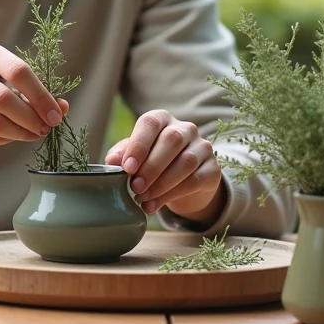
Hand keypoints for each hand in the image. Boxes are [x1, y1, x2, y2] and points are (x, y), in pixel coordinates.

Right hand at [0, 41, 67, 144]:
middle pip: (5, 101)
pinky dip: (4, 139)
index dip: (41, 96)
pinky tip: (11, 134)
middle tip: (46, 128)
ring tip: (34, 134)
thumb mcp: (5, 72)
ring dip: (20, 133)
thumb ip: (34, 88)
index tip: (56, 114)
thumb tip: (62, 108)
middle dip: (31, 119)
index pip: (19, 72)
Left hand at [104, 110, 224, 220]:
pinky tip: (156, 204)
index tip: (127, 168)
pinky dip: (173, 194)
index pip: (150, 123)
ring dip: (162, 183)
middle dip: (151, 167)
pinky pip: (196, 180)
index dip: (139, 145)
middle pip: (171, 141)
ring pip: (186, 162)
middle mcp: (185, 128)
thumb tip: (111, 161)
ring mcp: (203, 147)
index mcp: (161, 119)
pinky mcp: (213, 168)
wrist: (180, 181)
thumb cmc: (150, 161)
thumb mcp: (134, 156)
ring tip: (143, 198)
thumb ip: (122, 155)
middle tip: (135, 187)